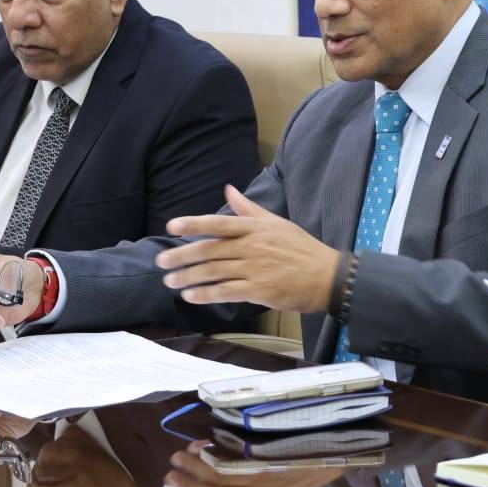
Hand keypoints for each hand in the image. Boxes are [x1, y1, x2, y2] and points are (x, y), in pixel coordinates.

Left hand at [157, 185, 341, 312]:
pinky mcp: (259, 290)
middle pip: (209, 249)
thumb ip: (249, 209)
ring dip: (188, 277)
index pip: (218, 223)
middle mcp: (252, 247)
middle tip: (160, 262)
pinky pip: (226, 292)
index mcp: (255, 228)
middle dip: (181, 255)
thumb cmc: (302, 249)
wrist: (327, 276)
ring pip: (213, 272)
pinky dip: (206, 295)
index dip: (193, 224)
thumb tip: (228, 190)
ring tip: (170, 282)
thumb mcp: (276, 223)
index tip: (171, 227)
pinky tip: (191, 296)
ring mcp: (255, 269)